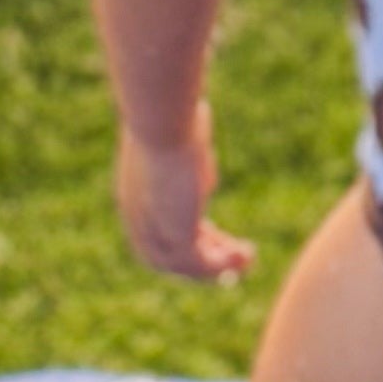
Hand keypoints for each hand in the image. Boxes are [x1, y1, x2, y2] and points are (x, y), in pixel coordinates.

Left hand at [114, 114, 252, 281]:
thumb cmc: (169, 115)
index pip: (161, 233)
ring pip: (188, 266)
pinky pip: (202, 265)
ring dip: (220, 266)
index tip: (215, 235)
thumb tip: (203, 167)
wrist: (160, 119)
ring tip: (247, 259)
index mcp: (134, 200)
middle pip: (173, 257)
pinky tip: (245, 254)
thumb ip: (190, 161)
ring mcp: (155, 234)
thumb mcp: (181, 143)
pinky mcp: (175, 238)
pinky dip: (225, 265)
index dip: (189, 238)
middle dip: (206, 257)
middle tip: (236, 254)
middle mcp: (140, 222)